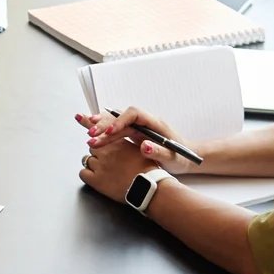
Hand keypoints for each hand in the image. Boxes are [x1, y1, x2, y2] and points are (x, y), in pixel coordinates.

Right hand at [75, 108, 192, 201]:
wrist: (186, 158)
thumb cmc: (181, 158)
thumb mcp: (173, 158)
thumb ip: (159, 152)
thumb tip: (144, 146)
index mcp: (154, 123)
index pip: (134, 114)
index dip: (120, 121)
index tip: (109, 132)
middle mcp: (144, 122)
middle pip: (121, 117)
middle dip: (105, 125)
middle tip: (92, 135)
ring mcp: (138, 128)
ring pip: (116, 123)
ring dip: (102, 128)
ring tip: (87, 133)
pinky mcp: (134, 134)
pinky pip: (116, 129)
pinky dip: (104, 130)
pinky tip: (91, 131)